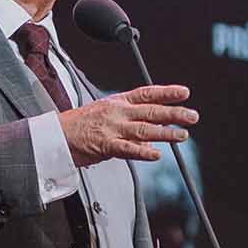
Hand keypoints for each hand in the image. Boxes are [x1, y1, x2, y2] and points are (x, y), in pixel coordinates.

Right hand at [58, 83, 194, 165]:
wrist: (56, 135)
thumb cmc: (80, 126)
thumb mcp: (106, 117)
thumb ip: (131, 126)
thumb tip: (152, 139)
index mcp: (118, 102)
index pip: (146, 94)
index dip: (167, 92)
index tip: (184, 93)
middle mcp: (117, 113)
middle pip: (151, 111)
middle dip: (174, 113)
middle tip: (192, 116)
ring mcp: (111, 128)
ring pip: (144, 129)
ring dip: (165, 133)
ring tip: (182, 135)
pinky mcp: (104, 145)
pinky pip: (127, 149)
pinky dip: (142, 152)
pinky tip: (155, 154)